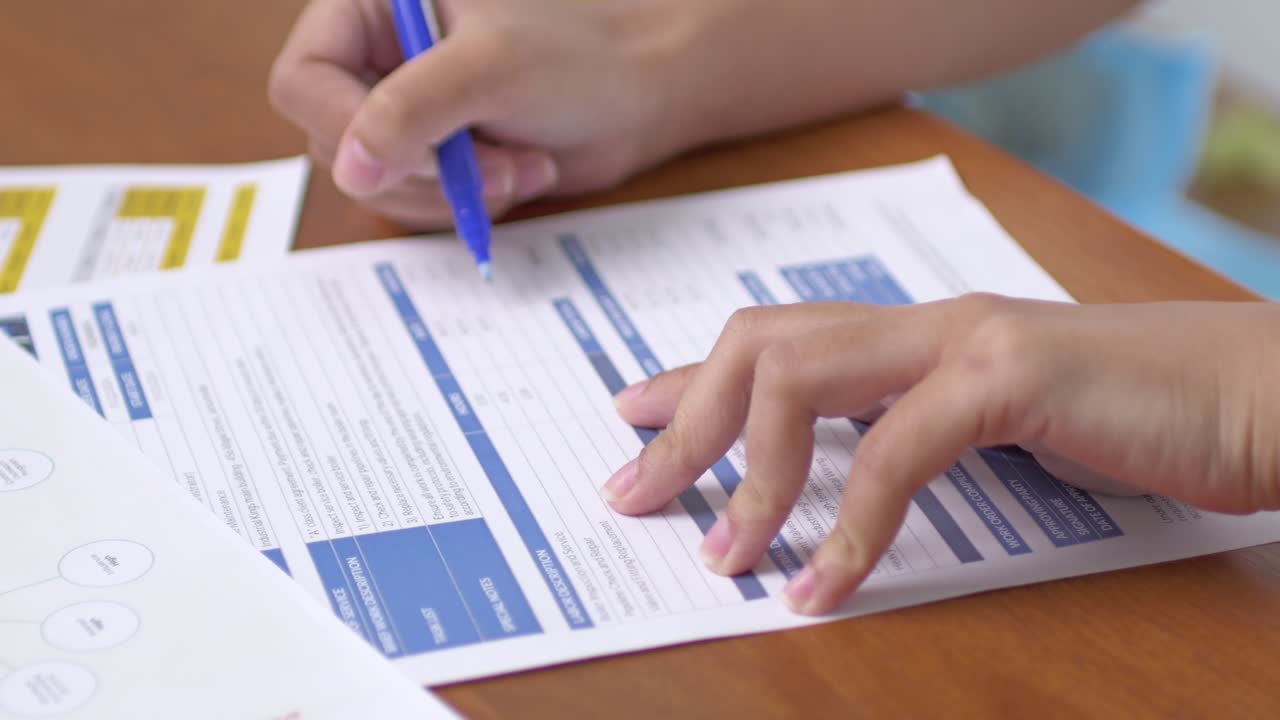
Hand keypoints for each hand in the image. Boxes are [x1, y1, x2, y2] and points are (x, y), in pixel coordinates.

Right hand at [269, 0, 685, 227]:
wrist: (643, 98)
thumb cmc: (579, 58)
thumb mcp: (490, 70)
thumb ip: (411, 110)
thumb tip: (349, 168)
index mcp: (373, 9)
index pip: (305, 78)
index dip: (344, 127)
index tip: (402, 158)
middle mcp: (379, 60)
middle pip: (337, 143)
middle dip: (420, 168)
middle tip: (491, 164)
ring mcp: (406, 114)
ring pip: (377, 184)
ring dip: (450, 193)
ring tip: (519, 166)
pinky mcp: (436, 159)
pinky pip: (416, 205)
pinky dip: (466, 205)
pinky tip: (519, 174)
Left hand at [603, 295, 1279, 614]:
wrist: (1253, 393)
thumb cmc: (1134, 418)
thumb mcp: (1003, 428)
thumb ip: (922, 436)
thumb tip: (843, 486)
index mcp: (915, 332)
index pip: (775, 338)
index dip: (691, 378)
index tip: (633, 417)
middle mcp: (924, 322)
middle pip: (759, 345)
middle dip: (687, 421)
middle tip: (636, 492)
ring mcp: (963, 341)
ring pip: (799, 379)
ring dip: (747, 476)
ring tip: (723, 556)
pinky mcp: (1010, 378)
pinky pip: (895, 452)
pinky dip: (847, 527)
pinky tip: (822, 587)